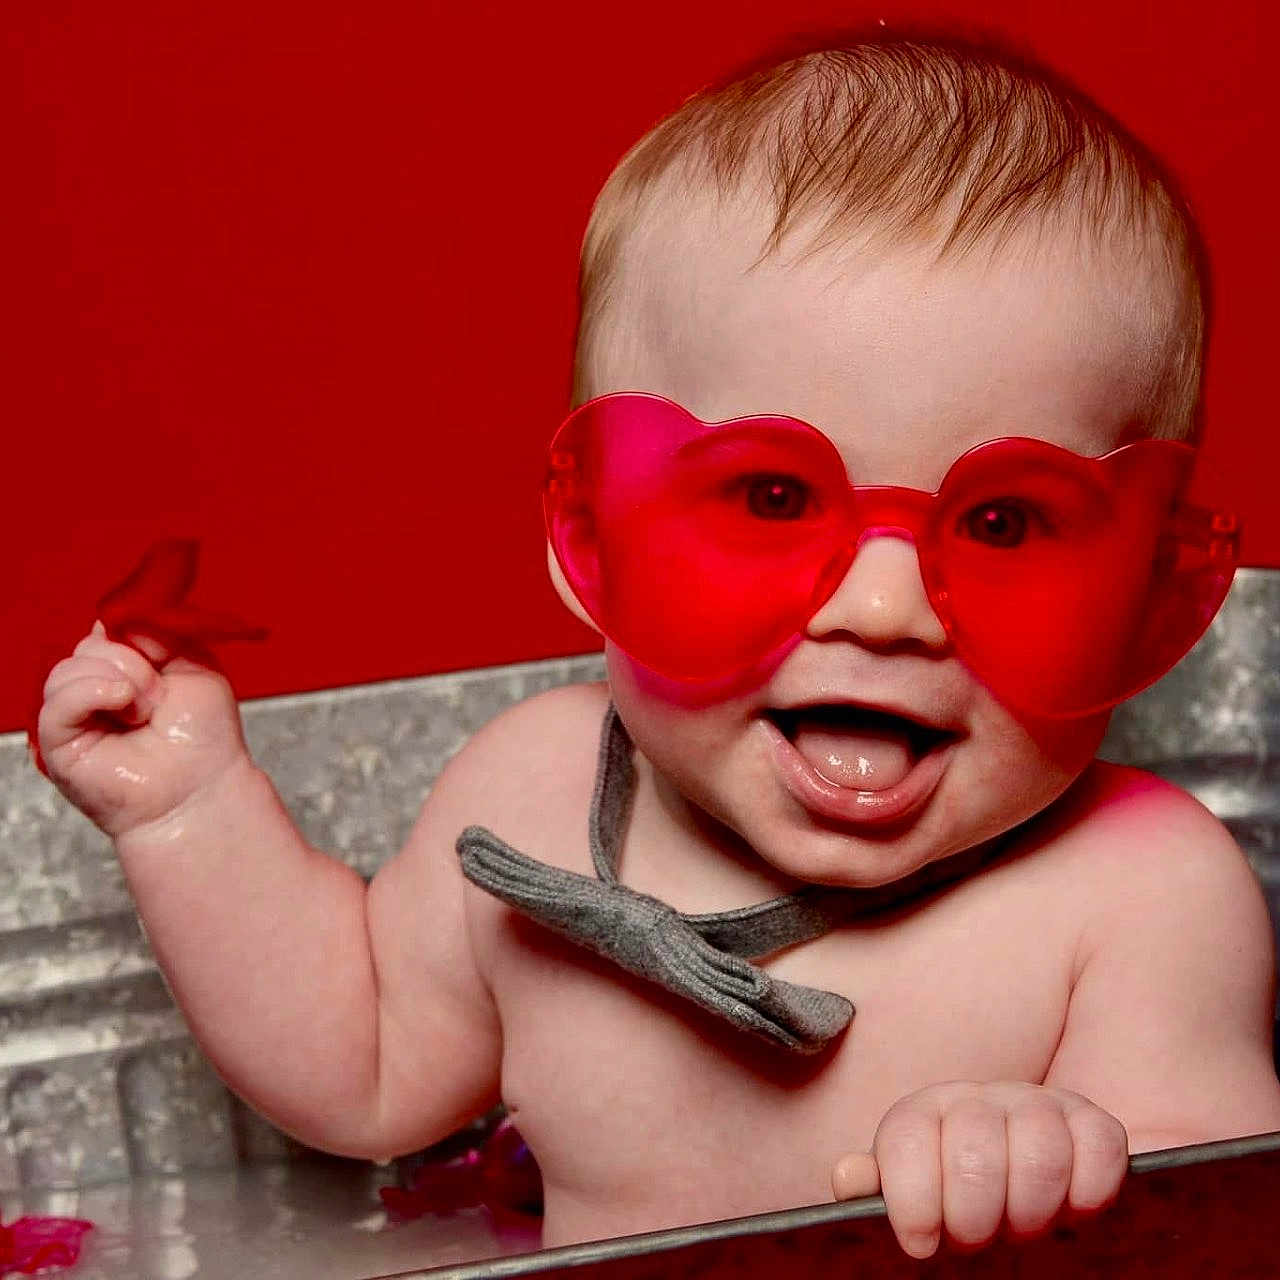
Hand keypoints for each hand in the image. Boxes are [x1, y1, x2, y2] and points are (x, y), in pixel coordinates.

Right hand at [36, 621, 249, 839]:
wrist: (202, 787)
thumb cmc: (204, 736)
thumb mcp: (194, 664)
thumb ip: (157, 634)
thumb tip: (112, 622)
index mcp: (124, 672)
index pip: (106, 632)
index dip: (131, 635)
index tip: (161, 656)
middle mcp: (94, 691)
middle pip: (88, 646)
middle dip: (132, 662)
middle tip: (159, 696)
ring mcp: (75, 716)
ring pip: (69, 668)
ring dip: (118, 679)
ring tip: (146, 711)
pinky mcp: (59, 743)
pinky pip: (57, 701)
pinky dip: (90, 692)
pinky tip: (123, 704)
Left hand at [832, 1081, 1127, 1257]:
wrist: (1019, 1184)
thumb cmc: (953, 1199)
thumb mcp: (910, 1196)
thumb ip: (879, 1189)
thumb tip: (849, 1175)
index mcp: (924, 1115)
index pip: (907, 1138)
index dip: (912, 1200)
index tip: (921, 1244)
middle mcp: (979, 1101)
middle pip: (974, 1151)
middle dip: (974, 1216)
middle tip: (976, 1239)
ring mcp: (1038, 1106)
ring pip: (1039, 1149)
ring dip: (1031, 1208)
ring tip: (1022, 1227)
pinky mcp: (1092, 1123)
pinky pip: (1099, 1145)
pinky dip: (1088, 1190)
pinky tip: (1071, 1212)